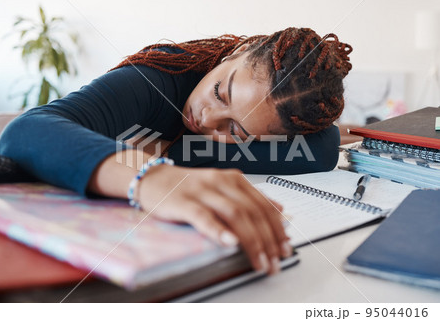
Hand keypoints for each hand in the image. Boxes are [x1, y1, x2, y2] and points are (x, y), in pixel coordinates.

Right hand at [138, 164, 292, 273]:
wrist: (153, 178)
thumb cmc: (189, 188)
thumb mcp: (223, 188)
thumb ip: (249, 198)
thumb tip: (280, 210)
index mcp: (234, 179)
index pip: (263, 205)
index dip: (278, 228)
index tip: (286, 248)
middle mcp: (221, 182)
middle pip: (252, 211)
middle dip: (269, 240)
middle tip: (276, 261)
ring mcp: (202, 191)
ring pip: (234, 214)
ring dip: (251, 241)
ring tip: (260, 261)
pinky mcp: (182, 202)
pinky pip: (203, 216)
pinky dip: (219, 230)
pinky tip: (230, 243)